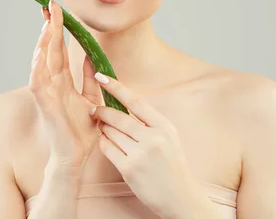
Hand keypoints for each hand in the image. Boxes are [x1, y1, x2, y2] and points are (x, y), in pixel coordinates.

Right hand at [28, 0, 103, 175]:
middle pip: (50, 50)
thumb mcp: (92, 99)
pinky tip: (40, 54)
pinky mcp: (45, 105)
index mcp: (63, 82)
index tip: (58, 10)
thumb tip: (92, 57)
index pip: (59, 50)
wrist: (76, 157)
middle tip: (51, 5)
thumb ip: (90, 79)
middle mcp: (53, 84)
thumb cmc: (82, 132)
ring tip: (48, 23)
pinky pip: (38, 83)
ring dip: (44, 42)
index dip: (59, 30)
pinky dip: (38, 68)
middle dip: (50, 27)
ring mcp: (47, 93)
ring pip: (42, 62)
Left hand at [89, 73, 202, 217]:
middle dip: (102, 111)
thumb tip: (125, 104)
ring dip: (103, 128)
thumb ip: (150, 122)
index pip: (136, 100)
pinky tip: (105, 142)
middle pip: (119, 116)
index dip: (116, 87)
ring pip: (111, 132)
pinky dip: (103, 143)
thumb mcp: (169, 138)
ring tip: (102, 127)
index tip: (102, 77)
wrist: (181, 198)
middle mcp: (153, 138)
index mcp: (164, 127)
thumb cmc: (173, 166)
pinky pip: (107, 149)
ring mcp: (140, 154)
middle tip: (94, 108)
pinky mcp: (129, 169)